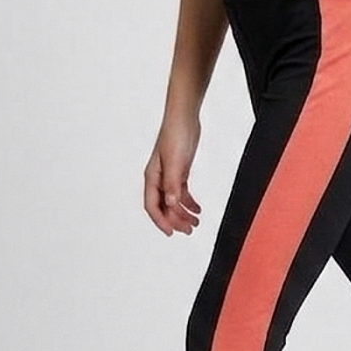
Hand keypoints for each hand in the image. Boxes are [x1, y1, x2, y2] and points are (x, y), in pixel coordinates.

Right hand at [143, 118, 202, 236]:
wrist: (185, 118)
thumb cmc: (175, 135)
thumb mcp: (175, 162)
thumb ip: (172, 184)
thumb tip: (170, 204)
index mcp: (152, 177)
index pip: (152, 206)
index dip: (161, 221)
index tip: (171, 233)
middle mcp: (158, 178)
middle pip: (164, 206)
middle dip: (175, 220)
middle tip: (189, 230)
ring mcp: (169, 175)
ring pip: (173, 201)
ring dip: (183, 213)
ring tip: (196, 223)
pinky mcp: (179, 171)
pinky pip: (181, 192)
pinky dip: (189, 202)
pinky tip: (197, 209)